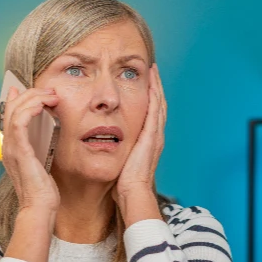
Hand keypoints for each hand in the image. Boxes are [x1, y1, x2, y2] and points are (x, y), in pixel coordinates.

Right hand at [2, 85, 61, 212]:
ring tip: (51, 95)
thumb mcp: (43, 165)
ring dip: (34, 98)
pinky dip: (30, 109)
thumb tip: (49, 135)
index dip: (19, 99)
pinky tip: (42, 105)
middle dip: (30, 94)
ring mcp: (11, 148)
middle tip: (49, 91)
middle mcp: (7, 146)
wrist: (39, 208)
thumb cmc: (43, 192)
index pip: (10, 116)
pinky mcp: (19, 151)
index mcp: (12, 149)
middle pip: (11, 109)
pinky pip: (19, 122)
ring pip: (15, 111)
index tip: (34, 90)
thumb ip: (42, 149)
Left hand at [111, 63, 166, 203]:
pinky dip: (154, 94)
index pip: (150, 114)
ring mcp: (155, 135)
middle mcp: (155, 136)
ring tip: (152, 70)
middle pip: (158, 105)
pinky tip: (151, 82)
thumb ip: (117, 152)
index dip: (149, 97)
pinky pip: (155, 109)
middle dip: (155, 86)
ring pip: (159, 103)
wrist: (133, 192)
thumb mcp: (120, 162)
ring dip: (156, 85)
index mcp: (148, 142)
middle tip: (152, 69)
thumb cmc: (124, 183)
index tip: (144, 83)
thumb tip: (102, 146)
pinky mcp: (152, 135)